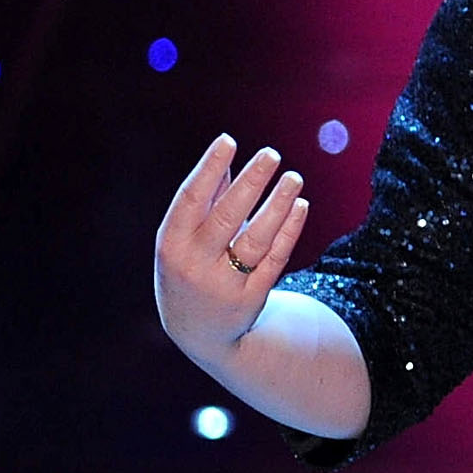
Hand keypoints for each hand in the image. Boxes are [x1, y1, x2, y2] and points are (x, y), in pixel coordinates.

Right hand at [155, 133, 309, 364]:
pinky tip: (300, 207)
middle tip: (271, 154)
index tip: (228, 140)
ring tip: (294, 178)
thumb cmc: (190, 268)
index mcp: (172, 243)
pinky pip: (275, 260)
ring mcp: (223, 284)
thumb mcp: (184, 239)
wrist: (199, 332)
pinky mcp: (251, 299)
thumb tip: (226, 159)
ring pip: (256, 239)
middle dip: (251, 182)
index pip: (191, 199)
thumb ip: (204, 202)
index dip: (209, 168)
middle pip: (227, 217)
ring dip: (278, 206)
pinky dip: (288, 232)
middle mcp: (195, 264)